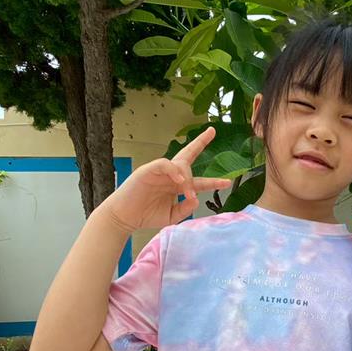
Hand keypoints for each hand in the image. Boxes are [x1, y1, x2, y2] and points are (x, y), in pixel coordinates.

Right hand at [96, 127, 231, 232]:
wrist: (125, 218)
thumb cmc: (145, 215)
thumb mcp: (171, 216)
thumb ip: (185, 209)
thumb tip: (196, 199)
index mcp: (176, 185)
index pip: (196, 178)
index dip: (212, 180)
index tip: (227, 181)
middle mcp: (170, 175)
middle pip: (188, 156)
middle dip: (200, 142)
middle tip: (211, 132)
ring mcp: (159, 171)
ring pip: (179, 164)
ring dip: (188, 178)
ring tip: (188, 193)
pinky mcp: (148, 170)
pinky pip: (164, 164)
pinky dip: (174, 171)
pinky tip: (179, 182)